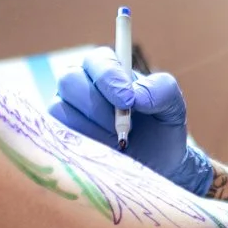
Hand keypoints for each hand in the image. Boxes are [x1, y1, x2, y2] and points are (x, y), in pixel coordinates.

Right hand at [51, 47, 212, 194]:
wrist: (157, 167)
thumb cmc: (161, 131)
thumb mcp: (173, 107)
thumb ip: (162, 90)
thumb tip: (136, 94)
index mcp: (108, 72)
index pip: (97, 60)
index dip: (109, 77)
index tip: (128, 100)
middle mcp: (81, 88)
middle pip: (69, 80)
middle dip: (96, 104)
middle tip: (121, 127)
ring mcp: (66, 113)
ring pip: (60, 109)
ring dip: (90, 128)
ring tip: (117, 144)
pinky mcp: (58, 139)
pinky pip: (54, 136)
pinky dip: (79, 146)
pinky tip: (102, 155)